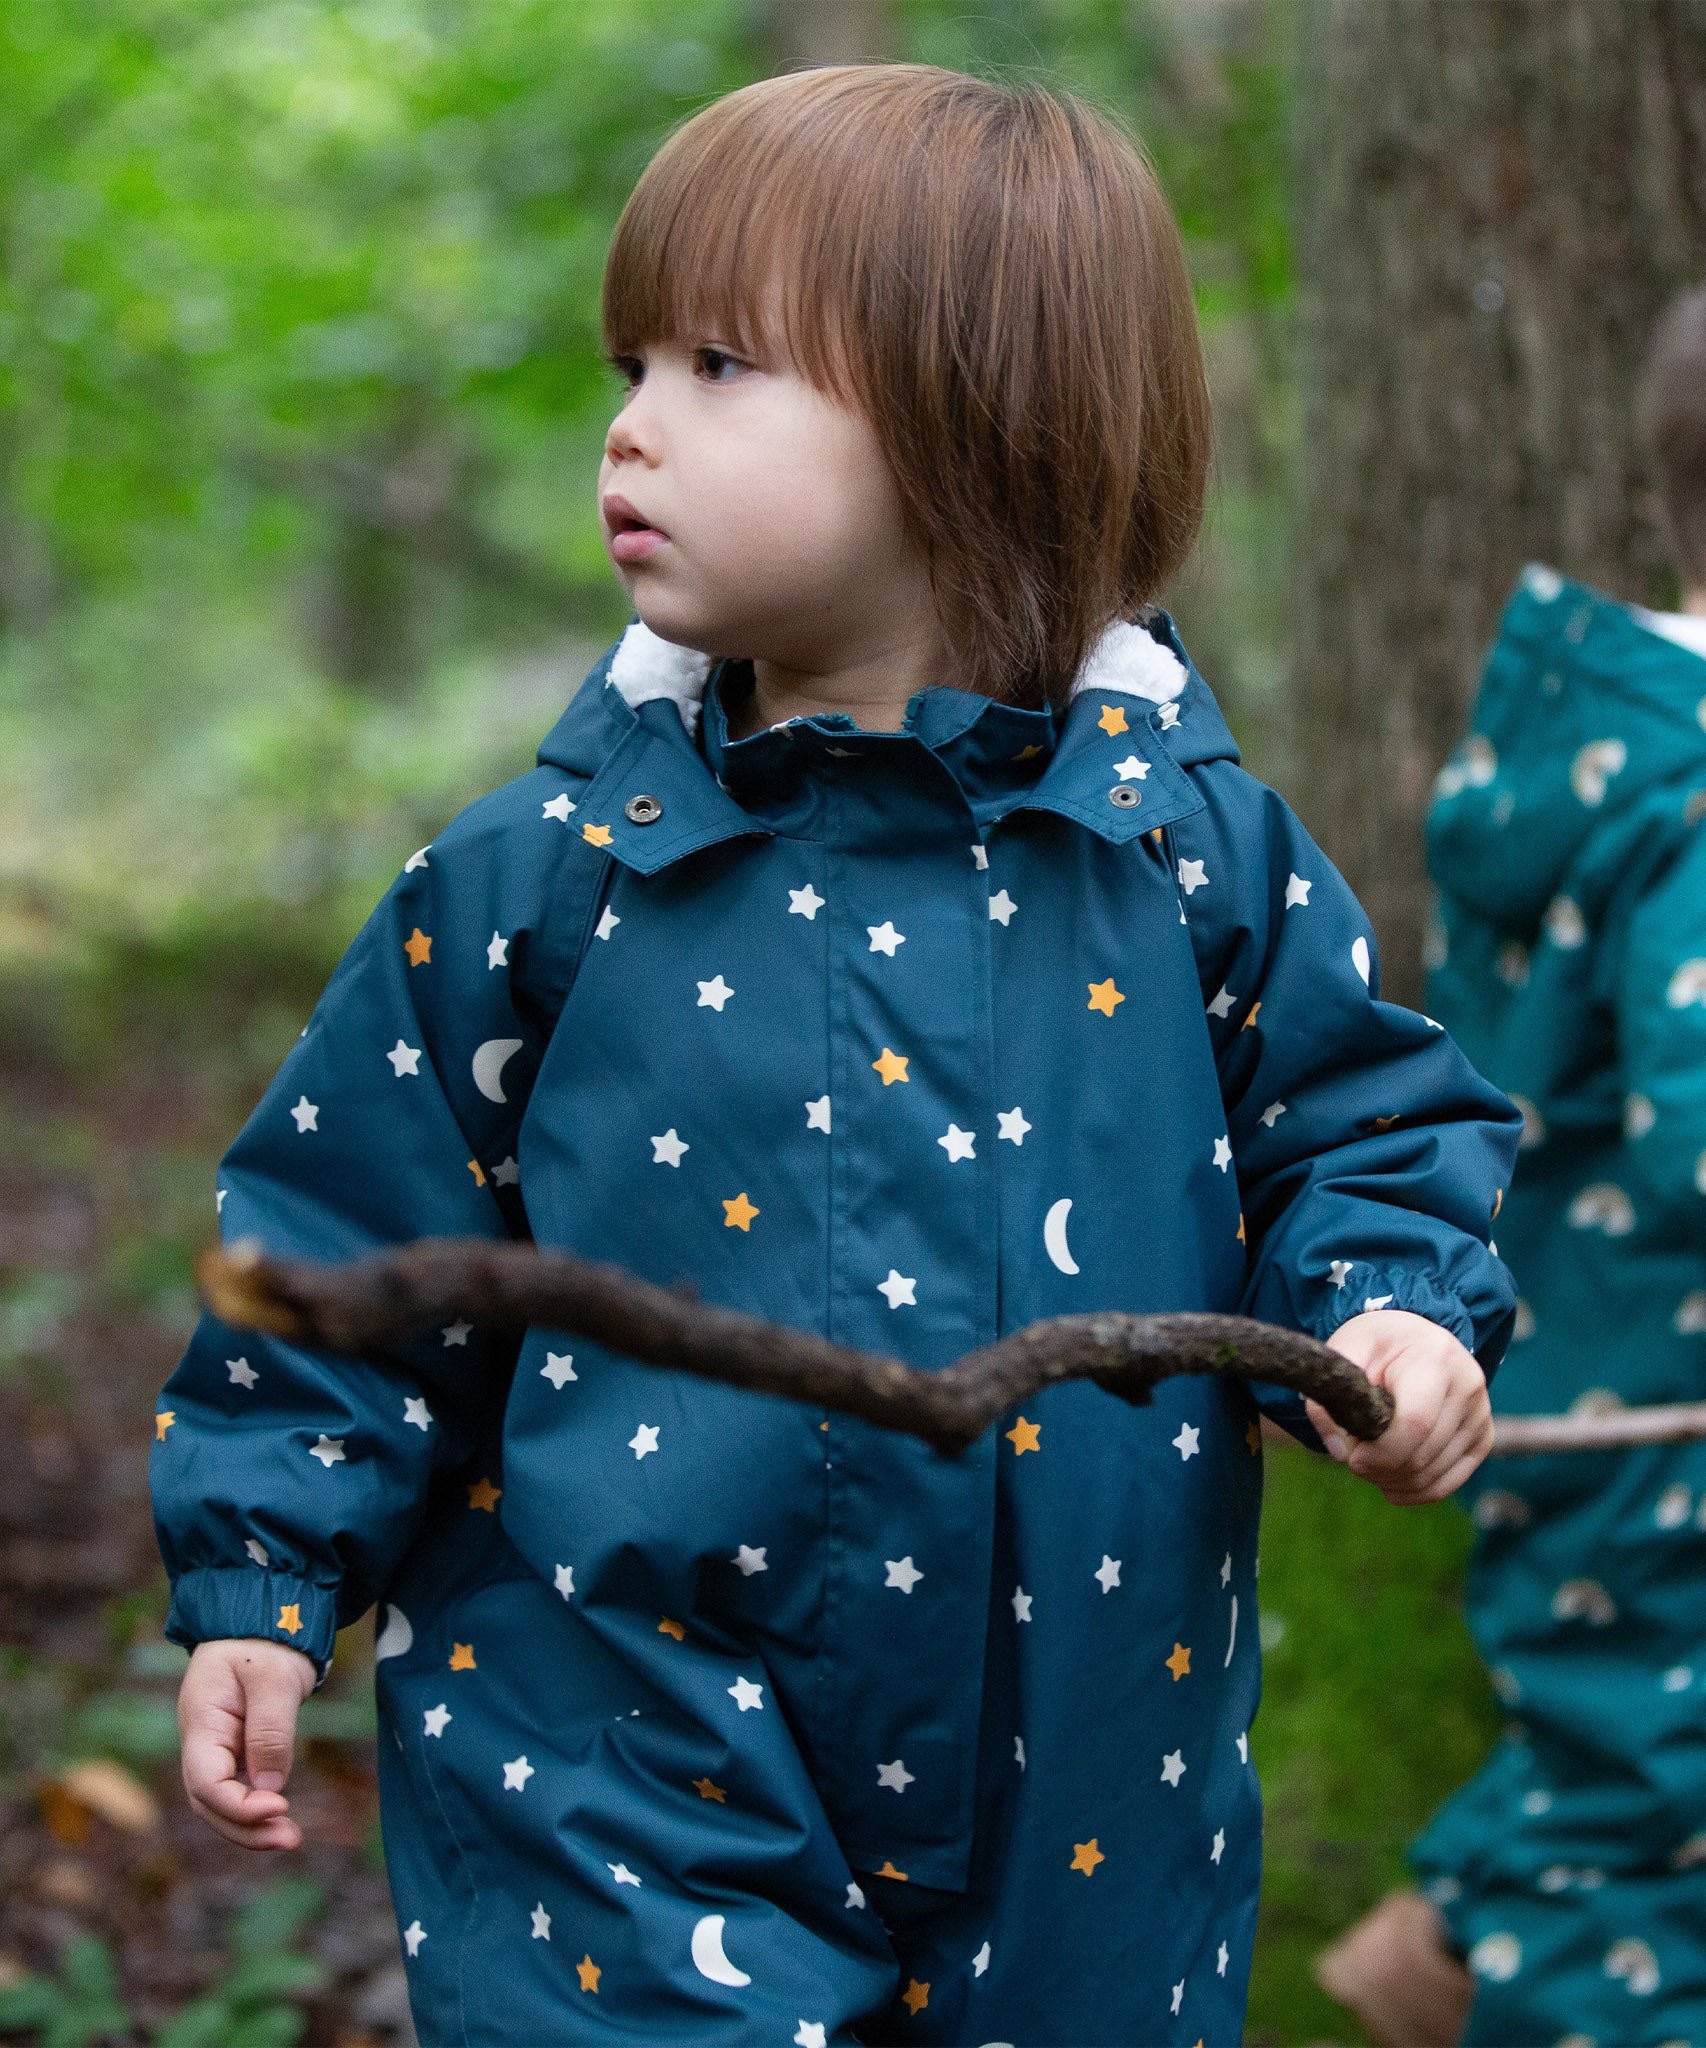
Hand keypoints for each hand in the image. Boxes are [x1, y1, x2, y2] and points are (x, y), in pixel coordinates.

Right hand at [179, 1637, 316, 1850]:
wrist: (263, 1616)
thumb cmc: (266, 1639)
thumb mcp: (273, 1677)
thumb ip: (270, 1731)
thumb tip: (269, 1788)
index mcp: (200, 1721)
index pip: (206, 1782)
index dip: (238, 1805)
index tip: (278, 1807)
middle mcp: (200, 1740)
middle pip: (209, 1802)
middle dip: (244, 1828)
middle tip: (290, 1840)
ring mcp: (215, 1746)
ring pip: (220, 1801)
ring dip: (251, 1825)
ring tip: (290, 1839)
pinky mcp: (234, 1748)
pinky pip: (237, 1787)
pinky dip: (256, 1808)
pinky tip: (280, 1820)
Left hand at [1306, 1308, 1492, 1504]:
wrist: (1414, 1335)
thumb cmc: (1375, 1345)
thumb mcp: (1343, 1354)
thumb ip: (1328, 1401)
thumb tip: (1341, 1453)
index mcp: (1433, 1358)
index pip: (1416, 1423)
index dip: (1382, 1453)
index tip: (1353, 1458)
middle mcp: (1467, 1385)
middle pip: (1424, 1454)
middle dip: (1381, 1469)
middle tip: (1354, 1460)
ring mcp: (1481, 1413)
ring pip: (1436, 1473)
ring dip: (1395, 1482)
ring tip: (1369, 1466)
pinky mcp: (1483, 1435)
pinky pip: (1451, 1481)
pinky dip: (1417, 1491)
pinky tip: (1390, 1484)